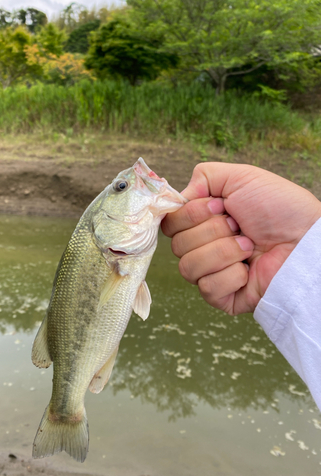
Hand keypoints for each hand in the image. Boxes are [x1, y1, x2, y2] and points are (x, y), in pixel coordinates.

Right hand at [162, 162, 320, 314]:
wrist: (306, 239)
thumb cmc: (279, 208)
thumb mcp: (241, 177)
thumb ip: (202, 177)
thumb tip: (177, 199)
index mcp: (202, 223)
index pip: (170, 224)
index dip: (190, 215)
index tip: (220, 206)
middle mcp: (203, 248)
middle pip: (178, 246)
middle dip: (213, 231)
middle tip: (240, 226)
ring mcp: (211, 274)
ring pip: (188, 268)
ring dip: (223, 252)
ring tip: (249, 246)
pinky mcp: (223, 298)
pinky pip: (207, 289)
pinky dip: (231, 275)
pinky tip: (248, 270)